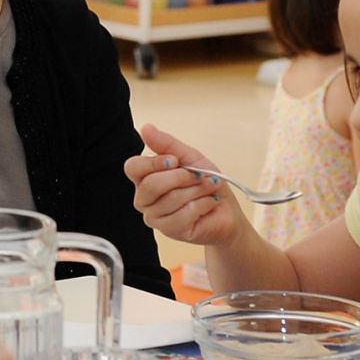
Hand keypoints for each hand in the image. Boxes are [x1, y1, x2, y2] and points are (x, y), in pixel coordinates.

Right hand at [123, 123, 249, 245]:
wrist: (226, 210)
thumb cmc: (206, 183)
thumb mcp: (189, 157)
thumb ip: (166, 144)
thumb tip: (145, 128)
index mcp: (145, 178)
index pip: (133, 167)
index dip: (154, 163)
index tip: (175, 161)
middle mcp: (144, 198)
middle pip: (151, 185)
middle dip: (182, 177)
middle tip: (200, 176)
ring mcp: (155, 217)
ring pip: (171, 199)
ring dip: (197, 191)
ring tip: (208, 189)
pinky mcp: (169, 231)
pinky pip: (183, 214)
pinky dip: (202, 205)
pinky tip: (208, 204)